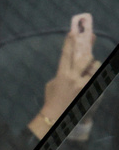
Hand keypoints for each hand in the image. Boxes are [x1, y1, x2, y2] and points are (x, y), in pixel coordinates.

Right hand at [29, 13, 97, 137]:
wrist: (56, 117)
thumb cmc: (52, 100)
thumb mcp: (52, 84)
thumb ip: (63, 73)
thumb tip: (72, 65)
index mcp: (61, 75)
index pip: (66, 55)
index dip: (69, 42)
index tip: (72, 31)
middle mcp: (73, 78)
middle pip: (85, 58)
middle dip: (88, 52)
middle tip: (89, 47)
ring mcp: (83, 84)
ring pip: (95, 67)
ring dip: (93, 68)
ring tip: (88, 74)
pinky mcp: (90, 90)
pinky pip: (98, 78)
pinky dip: (95, 79)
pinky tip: (89, 84)